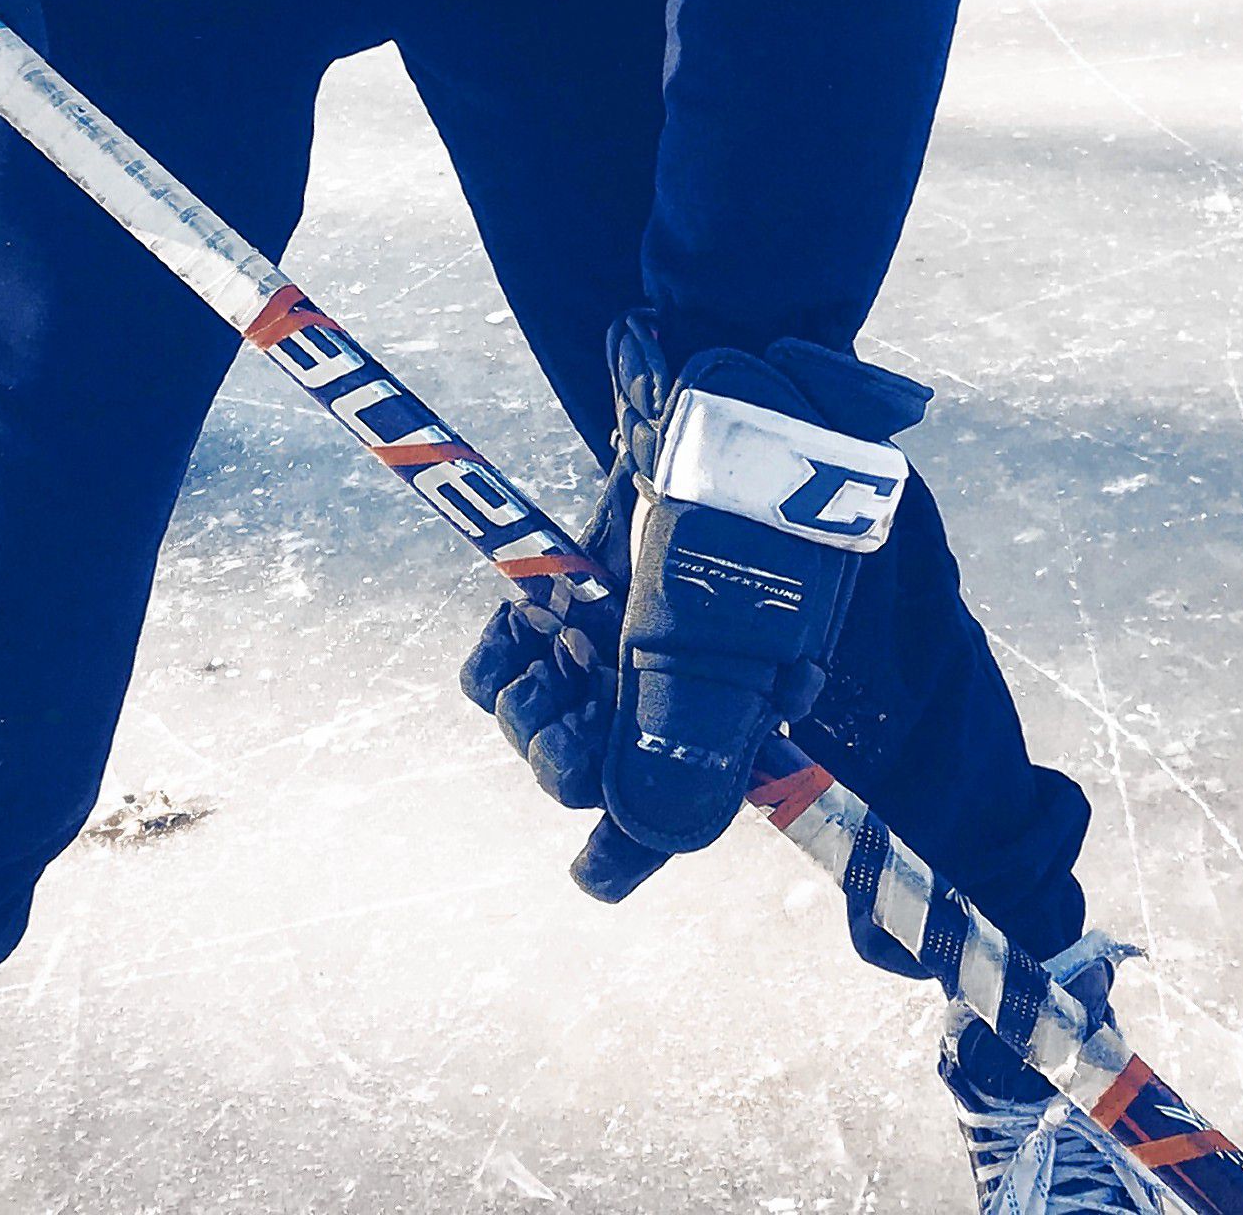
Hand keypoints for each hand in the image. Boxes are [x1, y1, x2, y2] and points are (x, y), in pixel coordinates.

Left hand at [462, 310, 928, 900]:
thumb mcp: (713, 621)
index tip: (588, 876)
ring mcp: (629, 624)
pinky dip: (505, 644)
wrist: (728, 368)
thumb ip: (682, 730)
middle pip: (603, 764)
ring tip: (535, 656)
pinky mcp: (584, 575)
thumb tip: (652, 835)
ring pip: (554, 709)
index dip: (632, 848)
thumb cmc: (735, 495)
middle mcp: (682, 672)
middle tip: (552, 708)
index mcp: (737, 700)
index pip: (681, 804)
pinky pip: (521, 644)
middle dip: (562, 754)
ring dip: (529, 699)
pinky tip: (515, 621)